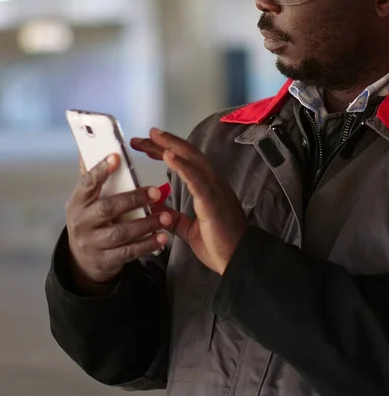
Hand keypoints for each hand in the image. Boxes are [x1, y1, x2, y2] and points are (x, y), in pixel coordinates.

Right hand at [66, 153, 171, 294]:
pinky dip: (147, 245)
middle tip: (156, 192)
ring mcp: (93, 244)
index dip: (100, 171)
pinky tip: (163, 238)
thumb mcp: (86, 200)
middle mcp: (82, 223)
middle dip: (133, 199)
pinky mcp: (105, 261)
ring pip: (121, 233)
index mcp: (78, 202)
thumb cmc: (91, 220)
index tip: (116, 157)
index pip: (87, 183)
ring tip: (167, 216)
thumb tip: (92, 146)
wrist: (82, 261)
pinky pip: (128, 253)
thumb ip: (92, 176)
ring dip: (146, 224)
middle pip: (107, 209)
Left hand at [131, 129, 248, 274]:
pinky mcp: (212, 200)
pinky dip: (182, 166)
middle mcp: (212, 183)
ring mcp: (214, 189)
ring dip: (172, 146)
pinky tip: (168, 156)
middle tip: (142, 136)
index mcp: (207, 188)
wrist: (238, 259)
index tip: (146, 144)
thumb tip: (156, 210)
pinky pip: (196, 179)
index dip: (166, 150)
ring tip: (153, 137)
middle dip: (165, 142)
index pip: (186, 162)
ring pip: (193, 160)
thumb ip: (175, 218)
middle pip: (188, 155)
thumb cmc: (220, 245)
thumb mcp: (190, 230)